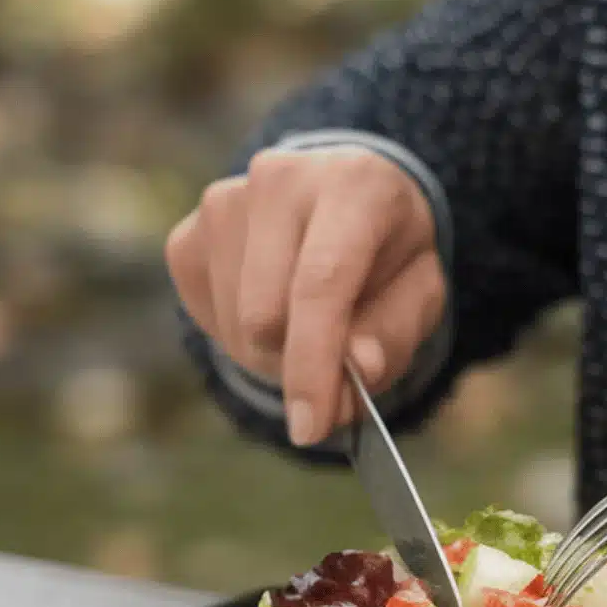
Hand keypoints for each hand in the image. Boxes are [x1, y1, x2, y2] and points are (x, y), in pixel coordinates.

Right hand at [166, 146, 445, 445]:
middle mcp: (280, 178)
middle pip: (266, 314)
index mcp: (353, 184)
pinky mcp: (187, 232)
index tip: (312, 428)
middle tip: (332, 373)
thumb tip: (358, 369)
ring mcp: (223, 200)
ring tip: (306, 325)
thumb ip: (395, 332)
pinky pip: (205, 317)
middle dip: (295, 368)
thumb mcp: (419, 293)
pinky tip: (271, 307)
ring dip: (271, 355)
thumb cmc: (387, 254)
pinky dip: (239, 337)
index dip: (314, 364)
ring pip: (234, 325)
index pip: (321, 283)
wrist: (346, 203)